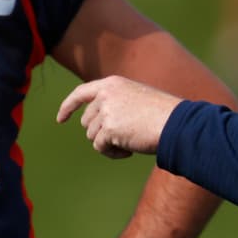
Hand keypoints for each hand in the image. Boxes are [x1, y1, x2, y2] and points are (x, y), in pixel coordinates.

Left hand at [56, 76, 181, 157]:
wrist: (175, 123)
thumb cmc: (162, 114)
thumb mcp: (136, 99)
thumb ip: (115, 105)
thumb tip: (96, 127)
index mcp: (112, 84)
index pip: (81, 93)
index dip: (68, 107)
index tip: (61, 119)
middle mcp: (105, 95)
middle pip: (87, 121)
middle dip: (101, 133)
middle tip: (123, 137)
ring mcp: (106, 111)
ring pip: (92, 136)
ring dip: (108, 144)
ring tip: (129, 143)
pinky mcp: (108, 128)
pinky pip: (100, 147)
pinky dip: (112, 153)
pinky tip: (128, 151)